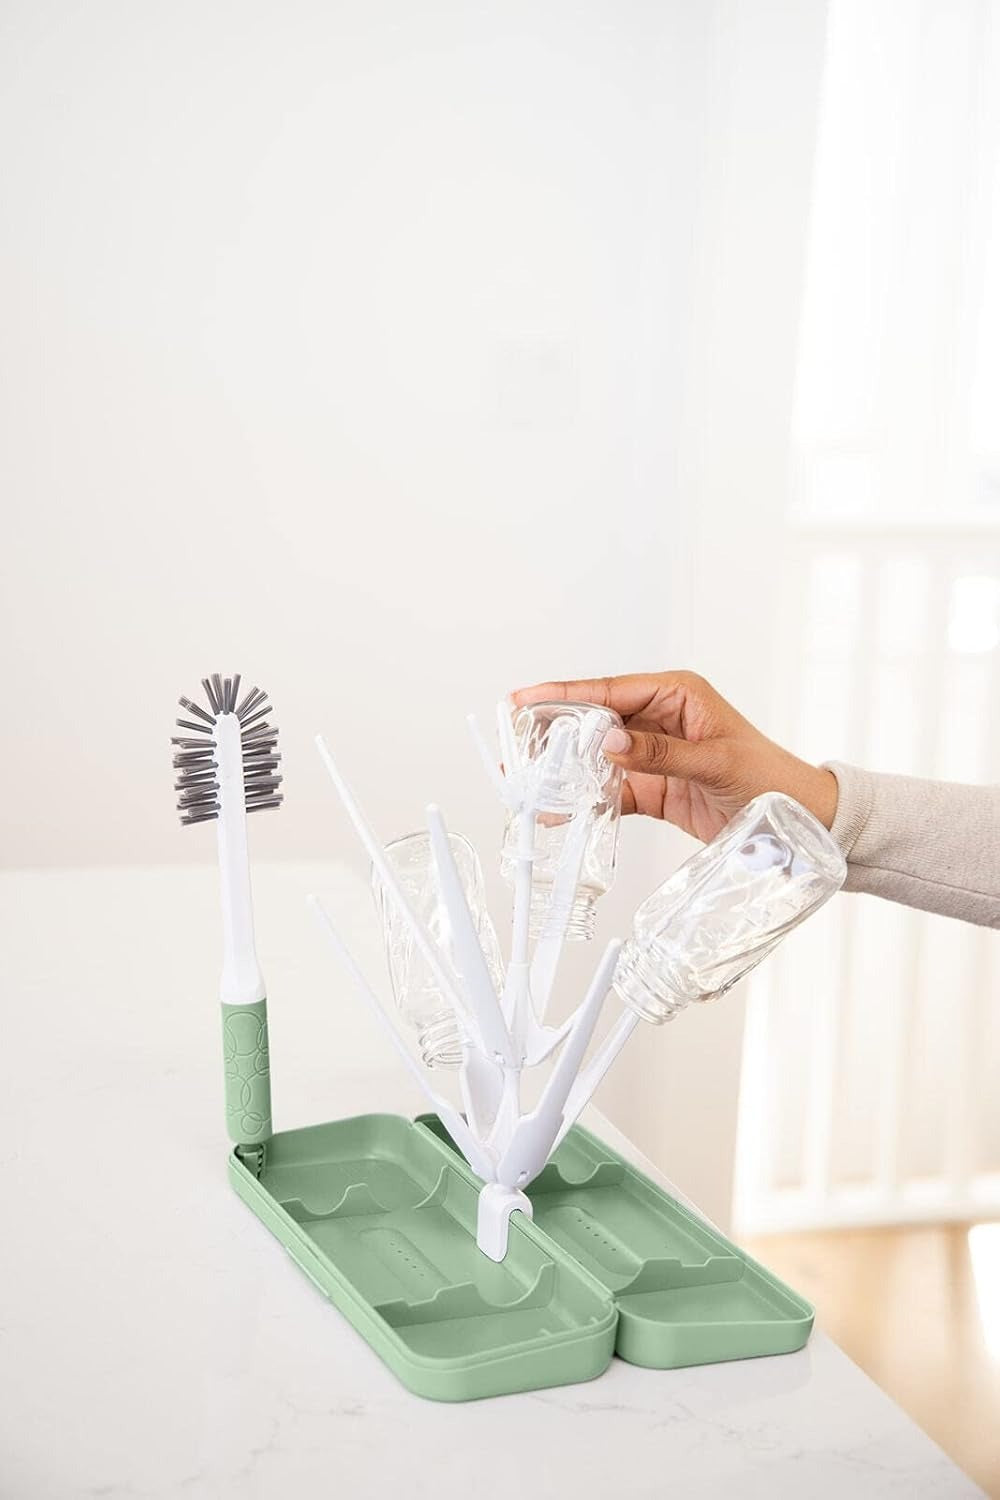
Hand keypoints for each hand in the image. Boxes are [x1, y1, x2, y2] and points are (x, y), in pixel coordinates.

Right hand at [511, 671, 837, 842]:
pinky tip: (560, 810)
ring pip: (596, 757)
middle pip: (594, 721)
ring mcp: (653, 754)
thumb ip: (659, 752)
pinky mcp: (653, 787)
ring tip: (527, 782)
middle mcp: (660, 718)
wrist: (799, 819)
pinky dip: (586, 801)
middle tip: (514, 746)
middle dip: (554, 733)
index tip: (525, 699)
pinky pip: (610, 790)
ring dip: (565, 770)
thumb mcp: (716, 761)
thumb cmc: (770, 777)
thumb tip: (610, 741)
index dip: (564, 695)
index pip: (610, 690)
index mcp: (677, 694)